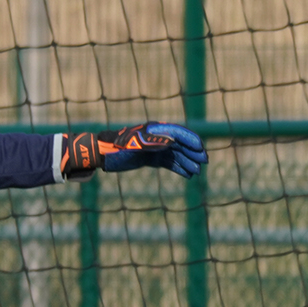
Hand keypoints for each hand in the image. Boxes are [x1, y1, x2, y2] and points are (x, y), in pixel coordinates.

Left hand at [60, 123, 206, 178]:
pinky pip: (168, 163)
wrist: (103, 153)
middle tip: (204, 162)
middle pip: (180, 144)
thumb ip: (152, 142)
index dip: (190, 140)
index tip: (200, 148)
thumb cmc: (117, 147)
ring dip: (187, 162)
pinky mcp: (150, 158)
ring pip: (176, 155)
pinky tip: (187, 175)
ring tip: (197, 172)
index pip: (177, 133)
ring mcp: (155, 148)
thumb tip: (172, 142)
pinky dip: (178, 168)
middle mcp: (157, 138)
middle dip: (192, 152)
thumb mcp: (134, 145)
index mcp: (155, 130)